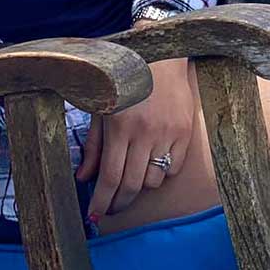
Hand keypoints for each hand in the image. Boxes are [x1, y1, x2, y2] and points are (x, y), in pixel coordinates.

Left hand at [78, 56, 195, 220]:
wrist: (158, 53)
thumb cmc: (121, 80)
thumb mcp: (100, 107)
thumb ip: (93, 145)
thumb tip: (84, 178)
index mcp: (119, 124)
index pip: (110, 176)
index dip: (102, 202)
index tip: (95, 217)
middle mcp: (144, 132)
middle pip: (132, 184)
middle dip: (119, 202)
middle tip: (110, 208)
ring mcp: (167, 134)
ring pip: (153, 180)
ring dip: (139, 185)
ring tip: (129, 176)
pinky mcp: (185, 133)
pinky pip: (173, 169)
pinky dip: (160, 172)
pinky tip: (150, 161)